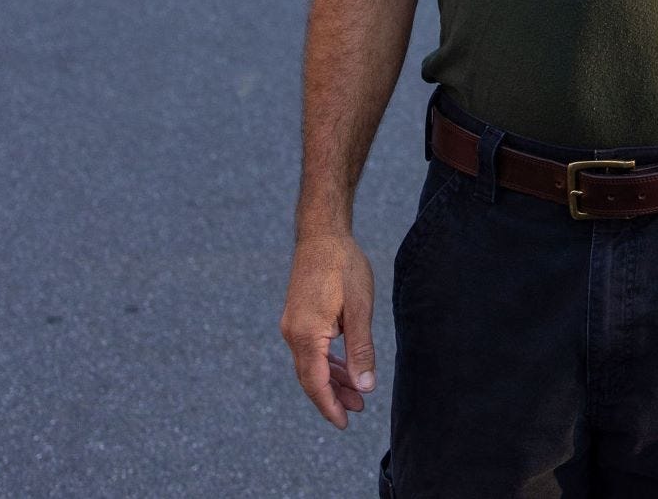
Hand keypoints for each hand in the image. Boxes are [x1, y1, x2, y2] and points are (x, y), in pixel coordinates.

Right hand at [280, 233, 376, 428]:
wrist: (322, 233)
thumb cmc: (343, 266)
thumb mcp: (359, 308)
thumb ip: (361, 349)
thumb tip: (365, 387)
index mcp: (306, 335)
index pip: (316, 383)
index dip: (330, 406)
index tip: (344, 424)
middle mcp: (292, 333)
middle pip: (311, 377)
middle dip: (334, 396)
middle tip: (358, 410)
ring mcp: (292, 325)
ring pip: (311, 364)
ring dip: (332, 379)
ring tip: (356, 393)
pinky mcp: (297, 316)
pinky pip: (311, 349)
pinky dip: (327, 362)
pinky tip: (342, 367)